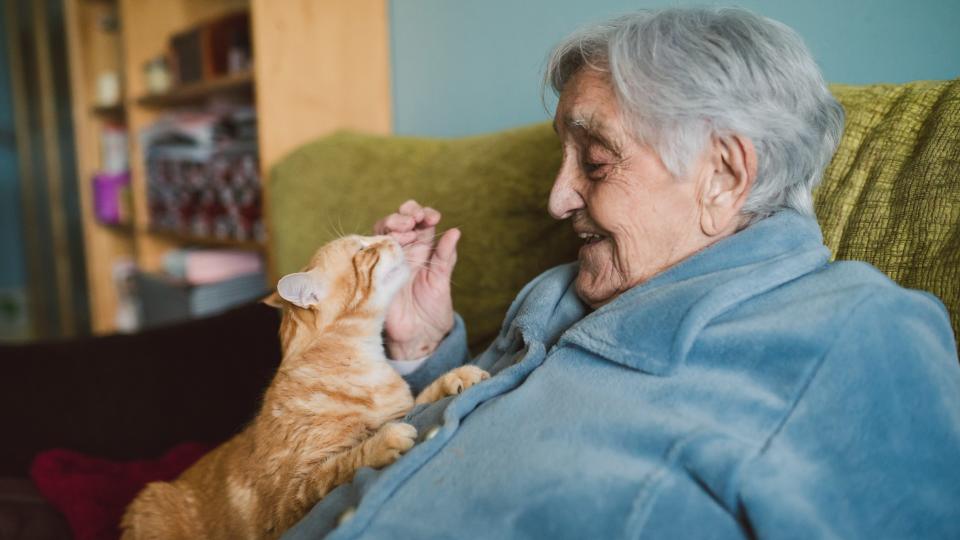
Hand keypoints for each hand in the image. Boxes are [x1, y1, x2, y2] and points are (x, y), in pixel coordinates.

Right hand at [374, 200, 459, 359]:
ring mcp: (388, 260)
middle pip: (398, 221)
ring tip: (408, 228)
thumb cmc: (432, 311)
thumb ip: (446, 257)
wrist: (419, 338)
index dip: (424, 214)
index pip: (420, 222)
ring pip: (383, 230)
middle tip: (417, 218)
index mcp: (422, 250)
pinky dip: (381, 241)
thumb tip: (455, 231)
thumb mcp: (442, 281)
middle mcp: (404, 252)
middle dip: (407, 213)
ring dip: (394, 222)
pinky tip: (394, 242)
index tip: (434, 217)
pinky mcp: (376, 273)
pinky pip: (371, 250)